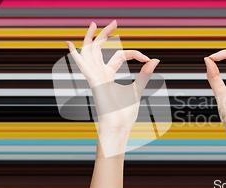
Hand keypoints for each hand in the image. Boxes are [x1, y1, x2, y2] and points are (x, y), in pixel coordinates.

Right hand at [66, 21, 159, 153]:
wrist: (118, 126)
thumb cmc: (125, 113)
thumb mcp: (138, 88)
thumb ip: (144, 74)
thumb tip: (155, 60)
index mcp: (108, 76)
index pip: (119, 55)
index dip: (134, 54)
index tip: (147, 59)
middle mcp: (99, 74)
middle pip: (100, 49)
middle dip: (106, 35)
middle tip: (114, 22)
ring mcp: (94, 77)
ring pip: (90, 52)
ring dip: (90, 38)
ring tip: (93, 23)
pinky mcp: (94, 82)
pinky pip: (83, 66)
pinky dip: (76, 55)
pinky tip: (70, 44)